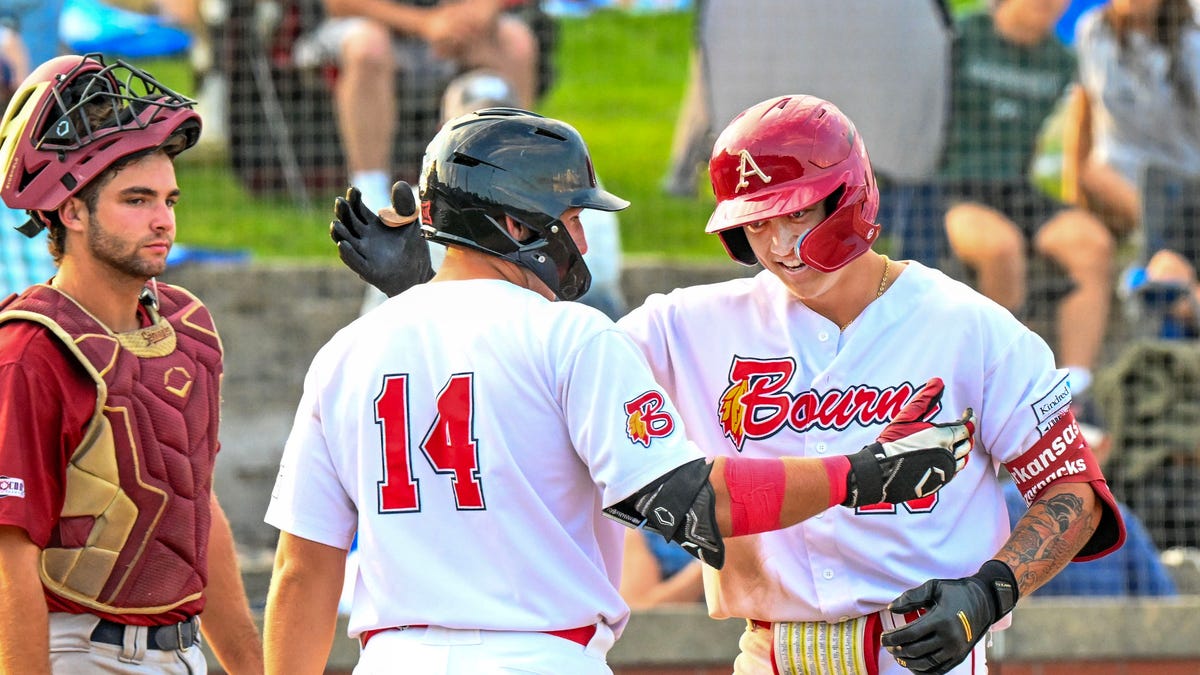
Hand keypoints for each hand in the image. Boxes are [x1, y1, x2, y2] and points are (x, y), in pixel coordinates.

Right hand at [331, 182, 432, 297]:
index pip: (358, 209)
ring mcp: (365, 254)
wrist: (420, 273)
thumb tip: (400, 184)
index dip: (354, 200)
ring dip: (340, 234)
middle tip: (340, 201)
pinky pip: (356, 262)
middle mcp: (364, 238)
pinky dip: (349, 255)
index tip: (354, 190)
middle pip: (349, 223)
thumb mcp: (410, 222)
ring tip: (336, 224)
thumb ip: (404, 205)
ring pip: (347, 242)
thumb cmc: (412, 247)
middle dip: (343, 212)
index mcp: (371, 225)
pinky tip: (343, 245)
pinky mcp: (369, 271)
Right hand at [844, 377, 974, 506]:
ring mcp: (945, 471)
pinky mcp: (939, 483)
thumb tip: (938, 380)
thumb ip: (925, 399)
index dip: (969, 418)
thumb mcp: (906, 417)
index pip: (967, 427)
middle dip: (965, 434)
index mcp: (943, 437)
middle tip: (958, 426)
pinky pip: (954, 471)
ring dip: (960, 449)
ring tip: (951, 442)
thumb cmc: (891, 442)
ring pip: (963, 459)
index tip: (967, 412)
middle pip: (967, 443)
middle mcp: (948, 455)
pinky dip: (954, 462)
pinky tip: (943, 456)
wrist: (880, 471)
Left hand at [881, 560, 1018, 673]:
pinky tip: (912, 664)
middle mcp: (950, 638)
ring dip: (907, 661)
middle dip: (896, 649)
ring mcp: (956, 650)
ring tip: (897, 655)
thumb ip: (911, 597)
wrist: (984, 601)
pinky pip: (938, 670)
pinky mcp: (960, 657)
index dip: (892, 638)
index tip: (882, 637)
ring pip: (925, 663)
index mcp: (941, 619)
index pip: (909, 634)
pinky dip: (923, 670)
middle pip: (915, 650)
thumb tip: (890, 608)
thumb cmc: (955, 592)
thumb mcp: (933, 587)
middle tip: (887, 645)